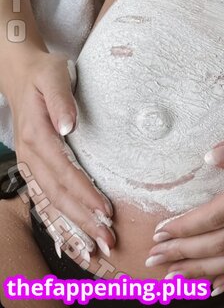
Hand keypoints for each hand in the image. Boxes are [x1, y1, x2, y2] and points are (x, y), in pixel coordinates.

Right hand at [7, 49, 114, 262]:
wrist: (21, 74)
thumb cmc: (44, 72)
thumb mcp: (54, 75)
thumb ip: (61, 99)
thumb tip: (68, 124)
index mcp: (37, 135)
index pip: (64, 172)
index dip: (85, 194)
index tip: (106, 210)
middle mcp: (31, 155)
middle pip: (58, 195)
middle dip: (82, 221)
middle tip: (107, 240)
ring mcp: (30, 163)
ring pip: (51, 202)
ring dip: (73, 226)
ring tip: (95, 246)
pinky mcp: (35, 166)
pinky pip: (46, 198)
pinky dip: (60, 220)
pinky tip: (74, 236)